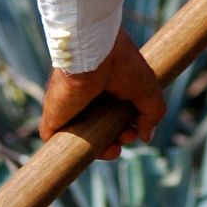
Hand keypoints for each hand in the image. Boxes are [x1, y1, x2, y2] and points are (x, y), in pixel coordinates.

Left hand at [39, 29, 166, 159]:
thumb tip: (145, 136)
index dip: (127, 129)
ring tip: (113, 149)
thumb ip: (152, 113)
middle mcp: (86, 98)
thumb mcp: (147, 89)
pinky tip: (88, 154)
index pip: (114, 116)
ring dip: (99, 149)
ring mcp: (69, 108)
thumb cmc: (122, 63)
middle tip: (125, 137)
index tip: (135, 130)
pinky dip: (70, 152)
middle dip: (116, 140)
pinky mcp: (54, 117)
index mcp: (106, 88)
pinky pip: (58, 141)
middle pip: (99, 129)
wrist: (94, 52)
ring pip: (81, 138)